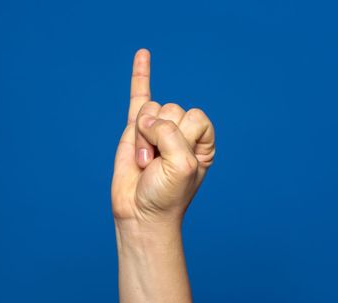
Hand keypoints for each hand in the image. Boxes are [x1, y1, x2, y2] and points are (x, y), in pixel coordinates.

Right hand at [111, 49, 214, 228]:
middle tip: (156, 166)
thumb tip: (146, 118)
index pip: (196, 117)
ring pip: (150, 111)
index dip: (184, 137)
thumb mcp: (181, 165)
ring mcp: (157, 129)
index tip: (180, 161)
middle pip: (172, 111)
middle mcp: (181, 132)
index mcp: (202, 139)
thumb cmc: (167, 195)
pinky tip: (143, 55)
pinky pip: (139, 96)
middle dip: (160, 138)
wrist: (140, 212)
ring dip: (142, 139)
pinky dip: (141, 75)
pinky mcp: (135, 129)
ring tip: (144, 162)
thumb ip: (170, 134)